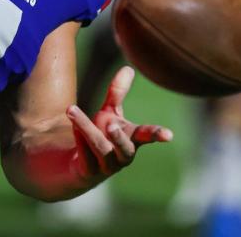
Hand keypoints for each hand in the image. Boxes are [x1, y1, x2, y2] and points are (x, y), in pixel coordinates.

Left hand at [66, 66, 172, 184]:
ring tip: (72, 109)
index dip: (157, 134)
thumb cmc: (103, 135)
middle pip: (125, 148)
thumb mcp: (110, 112)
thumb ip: (117, 93)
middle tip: (112, 125)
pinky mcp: (89, 172)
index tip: (169, 135)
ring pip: (100, 148)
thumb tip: (128, 68)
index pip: (146, 136)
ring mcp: (106, 166)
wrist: (81, 164)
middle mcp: (122, 155)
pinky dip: (79, 139)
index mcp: (131, 139)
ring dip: (86, 128)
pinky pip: (85, 157)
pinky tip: (72, 124)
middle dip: (119, 138)